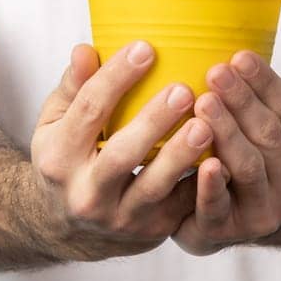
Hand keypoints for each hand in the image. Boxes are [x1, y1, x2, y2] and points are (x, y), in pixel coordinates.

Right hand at [29, 41, 216, 261]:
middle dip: (154, 122)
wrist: (67, 229)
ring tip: (206, 125)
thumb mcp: (56, 125)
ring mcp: (119, 218)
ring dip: (183, 155)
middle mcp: (86, 193)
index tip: (145, 48)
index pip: (88, 111)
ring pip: (154, 187)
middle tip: (183, 90)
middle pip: (121, 155)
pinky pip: (182, 206)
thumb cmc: (67, 160)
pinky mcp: (151, 232)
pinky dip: (203, 181)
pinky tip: (224, 155)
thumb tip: (86, 49)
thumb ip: (73, 87)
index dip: (116, 78)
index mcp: (58, 157)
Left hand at [171, 51, 280, 255]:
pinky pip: (219, 208)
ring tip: (203, 102)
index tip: (239, 56)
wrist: (249, 214)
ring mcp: (267, 214)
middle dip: (241, 100)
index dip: (265, 82)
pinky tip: (204, 164)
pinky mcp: (229, 232)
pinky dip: (212, 185)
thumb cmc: (263, 151)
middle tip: (215, 72)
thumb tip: (257, 61)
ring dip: (226, 131)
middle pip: (269, 135)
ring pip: (248, 167)